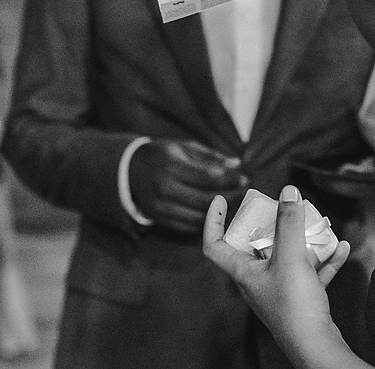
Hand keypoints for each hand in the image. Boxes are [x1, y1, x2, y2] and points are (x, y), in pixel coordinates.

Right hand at [129, 139, 248, 233]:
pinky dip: (205, 222)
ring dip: (221, 214)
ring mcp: (160, 207)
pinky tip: (219, 216)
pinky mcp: (159, 220)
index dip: (229, 179)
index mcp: (171, 166)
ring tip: (237, 206)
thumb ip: (210, 157)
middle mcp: (164, 189)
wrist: (129, 171)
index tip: (245, 178)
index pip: (207, 177)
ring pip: (198, 217)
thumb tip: (236, 164)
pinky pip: (187, 226)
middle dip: (230, 198)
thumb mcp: (183, 148)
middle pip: (205, 200)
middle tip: (246, 195)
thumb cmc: (162, 155)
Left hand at [204, 186, 351, 353]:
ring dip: (304, 241)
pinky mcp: (300, 298)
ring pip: (287, 257)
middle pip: (256, 246)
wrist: (315, 345)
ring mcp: (279, 290)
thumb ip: (289, 222)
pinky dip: (325, 260)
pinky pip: (311, 272)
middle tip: (281, 208)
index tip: (222, 201)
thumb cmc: (294, 307)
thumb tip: (287, 192)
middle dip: (271, 225)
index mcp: (244, 272)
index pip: (215, 245)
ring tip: (318, 226)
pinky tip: (341, 248)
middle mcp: (258, 281)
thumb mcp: (290, 256)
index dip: (214, 221)